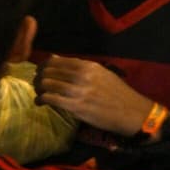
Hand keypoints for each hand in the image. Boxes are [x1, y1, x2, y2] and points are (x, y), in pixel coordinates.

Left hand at [35, 55, 154, 136]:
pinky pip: (50, 99)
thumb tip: (52, 57)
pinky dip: (41, 100)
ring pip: (46, 84)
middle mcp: (82, 76)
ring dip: (38, 89)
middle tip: (37, 84)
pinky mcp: (76, 106)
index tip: (40, 72)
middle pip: (47, 71)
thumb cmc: (116, 92)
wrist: (132, 112)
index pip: (55, 61)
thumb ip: (76, 66)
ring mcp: (78, 91)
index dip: (43, 66)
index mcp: (88, 66)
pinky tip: (40, 102)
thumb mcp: (100, 73)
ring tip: (39, 93)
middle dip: (38, 78)